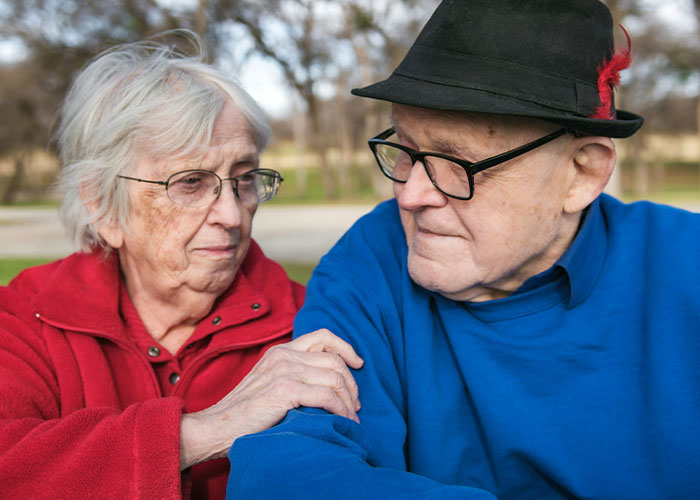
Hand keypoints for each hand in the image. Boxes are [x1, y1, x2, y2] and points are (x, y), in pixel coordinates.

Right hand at [179, 329, 363, 469]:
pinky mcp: (285, 390)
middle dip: (351, 383)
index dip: (346, 348)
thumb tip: (326, 378)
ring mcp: (284, 371)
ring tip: (351, 417)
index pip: (323, 336)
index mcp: (281, 350)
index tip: (358, 364)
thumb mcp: (269, 381)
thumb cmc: (245, 411)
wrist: (215, 427)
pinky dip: (341, 411)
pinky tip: (343, 422)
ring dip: (349, 401)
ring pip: (335, 378)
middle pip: (335, 360)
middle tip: (355, 404)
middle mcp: (284, 355)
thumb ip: (292, 372)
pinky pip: (327, 396)